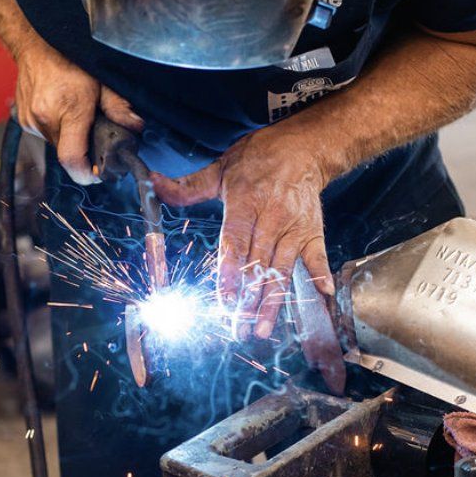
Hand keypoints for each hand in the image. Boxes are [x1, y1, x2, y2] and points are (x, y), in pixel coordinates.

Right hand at [13, 36, 142, 183]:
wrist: (36, 44)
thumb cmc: (69, 59)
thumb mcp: (101, 81)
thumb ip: (118, 107)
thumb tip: (136, 126)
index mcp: (68, 111)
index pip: (72, 160)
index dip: (86, 174)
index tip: (97, 174)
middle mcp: (45, 119)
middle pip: (66, 154)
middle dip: (82, 150)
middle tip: (92, 132)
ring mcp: (31, 121)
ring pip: (56, 145)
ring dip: (68, 138)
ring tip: (74, 116)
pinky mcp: (24, 120)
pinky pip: (45, 135)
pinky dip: (56, 130)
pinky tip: (60, 110)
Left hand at [149, 124, 334, 339]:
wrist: (303, 148)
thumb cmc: (258, 159)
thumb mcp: (221, 168)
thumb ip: (189, 186)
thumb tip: (154, 183)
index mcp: (246, 202)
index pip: (235, 243)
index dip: (230, 272)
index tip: (226, 299)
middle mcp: (272, 217)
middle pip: (258, 264)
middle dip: (247, 300)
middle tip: (238, 329)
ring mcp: (294, 227)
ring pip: (282, 269)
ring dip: (273, 301)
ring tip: (262, 328)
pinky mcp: (312, 231)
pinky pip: (316, 256)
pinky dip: (319, 276)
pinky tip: (322, 296)